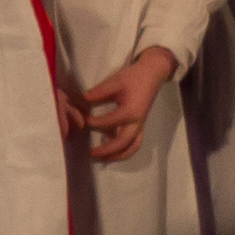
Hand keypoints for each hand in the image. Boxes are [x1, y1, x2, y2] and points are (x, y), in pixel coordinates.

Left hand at [69, 44, 176, 162]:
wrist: (152, 75)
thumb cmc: (133, 77)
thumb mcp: (115, 81)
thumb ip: (100, 92)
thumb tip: (82, 99)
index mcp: (131, 111)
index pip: (110, 122)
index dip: (94, 123)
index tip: (83, 120)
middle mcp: (137, 122)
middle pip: (124, 143)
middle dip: (108, 151)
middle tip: (91, 153)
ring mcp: (140, 125)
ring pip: (132, 147)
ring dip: (118, 156)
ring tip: (102, 160)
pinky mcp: (140, 125)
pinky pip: (135, 143)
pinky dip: (124, 150)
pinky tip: (110, 152)